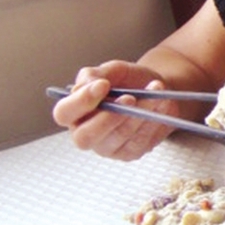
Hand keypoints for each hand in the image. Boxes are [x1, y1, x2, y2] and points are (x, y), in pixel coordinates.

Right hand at [52, 60, 178, 160]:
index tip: (103, 85)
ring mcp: (107, 147)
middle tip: (129, 98)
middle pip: (84, 137)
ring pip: (118, 136)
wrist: (156, 90)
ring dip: (139, 112)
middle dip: (108, 117)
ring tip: (154, 92)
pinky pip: (139, 141)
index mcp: (74, 112)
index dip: (81, 101)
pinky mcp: (129, 153)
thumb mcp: (112, 71)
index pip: (64, 113)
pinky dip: (152, 120)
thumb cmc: (129, 81)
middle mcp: (85, 133)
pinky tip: (160, 104)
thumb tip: (86, 85)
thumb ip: (94, 74)